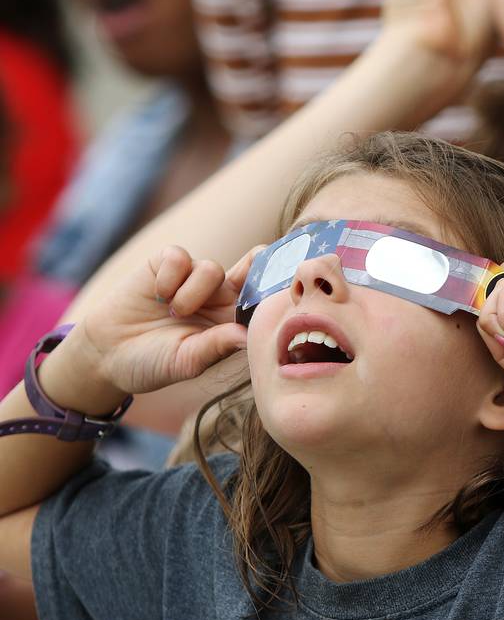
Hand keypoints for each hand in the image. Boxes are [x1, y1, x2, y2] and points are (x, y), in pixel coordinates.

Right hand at [72, 245, 260, 395]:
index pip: (261, 295)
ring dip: (192, 293)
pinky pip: (179, 257)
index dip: (274, 288)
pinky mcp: (165, 263)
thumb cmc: (151, 362)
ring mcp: (191, 277)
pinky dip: (169, 278)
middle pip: (250, 266)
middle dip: (255, 267)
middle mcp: (217, 294)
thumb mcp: (185, 361)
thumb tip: (247, 336)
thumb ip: (215, 346)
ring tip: (174, 313)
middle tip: (243, 283)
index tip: (282, 289)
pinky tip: (157, 296)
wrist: (105, 353)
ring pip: (210, 268)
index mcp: (230, 319)